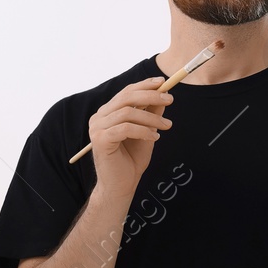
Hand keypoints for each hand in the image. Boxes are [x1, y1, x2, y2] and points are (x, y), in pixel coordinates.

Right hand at [87, 77, 173, 198]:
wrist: (120, 186)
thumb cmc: (131, 160)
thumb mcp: (146, 132)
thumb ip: (151, 113)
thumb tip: (164, 94)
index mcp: (107, 113)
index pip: (126, 92)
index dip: (144, 85)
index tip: (163, 82)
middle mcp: (99, 117)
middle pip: (126, 97)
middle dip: (151, 96)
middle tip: (170, 99)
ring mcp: (97, 128)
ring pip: (128, 112)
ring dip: (151, 118)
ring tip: (166, 126)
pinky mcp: (100, 140)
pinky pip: (126, 128)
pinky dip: (143, 131)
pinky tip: (155, 138)